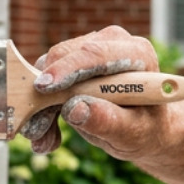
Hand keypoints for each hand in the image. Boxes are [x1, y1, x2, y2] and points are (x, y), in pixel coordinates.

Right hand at [21, 26, 159, 152]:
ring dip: (41, 105)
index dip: (68, 69)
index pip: (96, 53)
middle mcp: (112, 42)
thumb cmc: (146, 129)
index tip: (44, 88)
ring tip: (45, 140)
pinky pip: (47, 77)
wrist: (145, 128)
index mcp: (137, 53)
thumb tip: (74, 108)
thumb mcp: (132, 133)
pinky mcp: (74, 60)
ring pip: (50, 67)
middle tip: (38, 133)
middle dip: (46, 94)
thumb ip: (108, 121)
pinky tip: (48, 132)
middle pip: (65, 56)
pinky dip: (42, 106)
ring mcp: (91, 48)